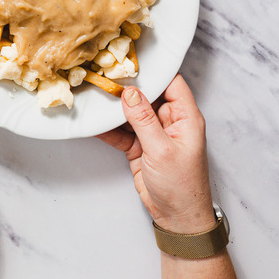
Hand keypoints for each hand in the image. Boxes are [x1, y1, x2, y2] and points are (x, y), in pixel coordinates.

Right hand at [97, 75, 215, 232]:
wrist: (177, 217)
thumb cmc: (182, 185)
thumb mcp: (162, 150)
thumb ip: (144, 120)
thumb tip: (131, 93)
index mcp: (185, 117)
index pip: (172, 83)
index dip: (154, 71)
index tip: (131, 61)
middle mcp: (170, 122)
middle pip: (148, 96)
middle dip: (127, 87)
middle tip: (104, 75)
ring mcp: (153, 135)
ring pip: (131, 114)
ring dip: (114, 108)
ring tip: (94, 95)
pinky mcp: (139, 148)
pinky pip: (121, 133)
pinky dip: (108, 129)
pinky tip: (93, 122)